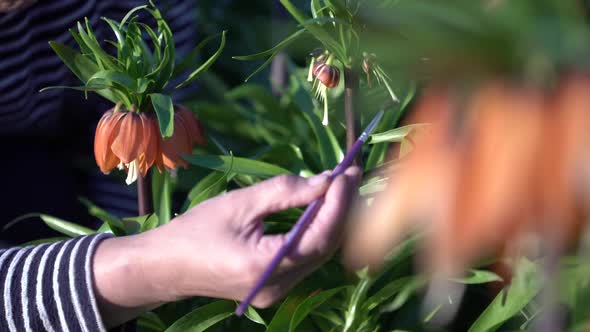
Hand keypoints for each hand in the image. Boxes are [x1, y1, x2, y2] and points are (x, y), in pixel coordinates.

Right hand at [93, 167, 360, 326]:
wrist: (166, 267)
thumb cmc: (196, 230)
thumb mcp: (239, 203)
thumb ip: (284, 192)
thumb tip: (326, 180)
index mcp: (265, 266)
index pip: (319, 236)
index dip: (339, 203)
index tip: (348, 173)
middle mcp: (278, 286)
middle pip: (326, 247)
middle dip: (341, 209)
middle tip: (348, 175)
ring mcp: (278, 291)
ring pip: (320, 254)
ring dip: (332, 219)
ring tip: (340, 187)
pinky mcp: (275, 287)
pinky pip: (306, 258)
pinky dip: (317, 232)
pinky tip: (321, 208)